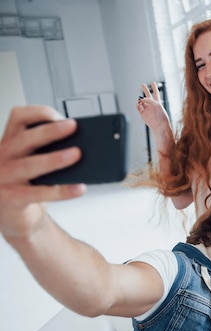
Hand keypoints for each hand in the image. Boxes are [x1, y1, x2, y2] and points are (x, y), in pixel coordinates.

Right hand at [0, 106, 84, 239]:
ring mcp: (4, 178)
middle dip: (50, 131)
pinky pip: (37, 193)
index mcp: (10, 143)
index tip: (60, 115)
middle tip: (72, 126)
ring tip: (76, 154)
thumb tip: (82, 147)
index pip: (17, 117)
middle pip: (24, 139)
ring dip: (55, 159)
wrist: (14, 217)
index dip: (38, 113)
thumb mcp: (35, 164)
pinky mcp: (10, 199)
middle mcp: (3, 158)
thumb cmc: (27, 186)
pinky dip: (61, 191)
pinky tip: (78, 188)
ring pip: (30, 165)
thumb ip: (49, 152)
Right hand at [137, 82, 170, 132]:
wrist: (159, 125)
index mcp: (157, 102)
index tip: (153, 82)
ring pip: (141, 101)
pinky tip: (139, 104)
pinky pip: (138, 106)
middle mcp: (151, 105)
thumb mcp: (156, 105)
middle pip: (148, 95)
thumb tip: (141, 100)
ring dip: (140, 99)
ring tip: (141, 101)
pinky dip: (137, 104)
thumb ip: (149, 100)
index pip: (156, 93)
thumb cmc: (161, 116)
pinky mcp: (142, 113)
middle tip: (142, 84)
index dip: (154, 87)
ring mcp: (146, 109)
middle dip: (145, 89)